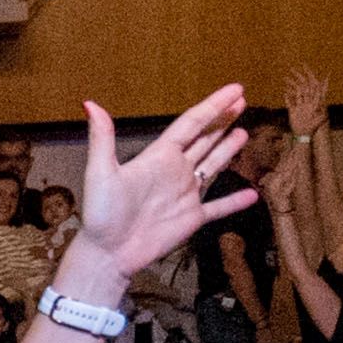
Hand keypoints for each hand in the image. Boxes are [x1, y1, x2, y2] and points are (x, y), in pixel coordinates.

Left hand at [60, 87, 256, 280]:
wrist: (108, 252)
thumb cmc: (101, 213)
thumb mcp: (100, 172)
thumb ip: (102, 138)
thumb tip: (90, 103)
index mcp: (159, 156)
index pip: (192, 123)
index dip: (213, 106)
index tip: (235, 89)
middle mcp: (175, 171)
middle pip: (204, 139)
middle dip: (222, 120)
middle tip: (242, 101)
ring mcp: (185, 194)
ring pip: (212, 166)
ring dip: (227, 149)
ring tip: (243, 131)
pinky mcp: (192, 218)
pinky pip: (219, 207)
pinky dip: (235, 201)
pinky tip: (253, 194)